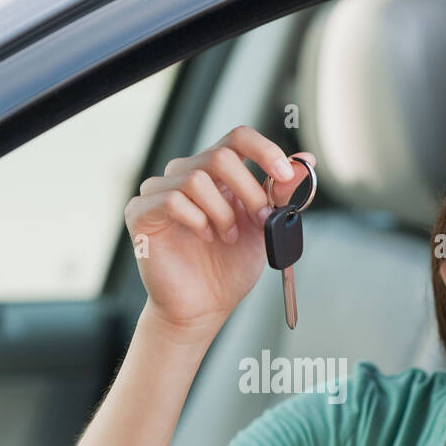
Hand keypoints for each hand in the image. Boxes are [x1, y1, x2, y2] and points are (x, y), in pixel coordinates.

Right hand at [124, 124, 314, 333]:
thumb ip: (280, 194)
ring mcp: (159, 191)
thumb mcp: (264, 227)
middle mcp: (185, 174)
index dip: (263, 150)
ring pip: (196, 179)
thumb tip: (304, 159)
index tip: (283, 173)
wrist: (203, 308)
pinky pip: (172, 200)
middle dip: (249, 191)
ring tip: (227, 237)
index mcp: (216, 174)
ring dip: (222, 213)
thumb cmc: (227, 268)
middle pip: (220, 156)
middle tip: (260, 220)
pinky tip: (204, 237)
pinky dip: (197, 220)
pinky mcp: (141, 213)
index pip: (237, 138)